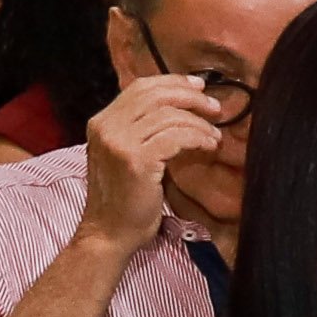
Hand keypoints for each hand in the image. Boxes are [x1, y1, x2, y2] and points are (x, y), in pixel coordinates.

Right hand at [78, 70, 229, 254]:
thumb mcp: (125, 155)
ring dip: (199, 123)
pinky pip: (176, 137)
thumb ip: (140, 129)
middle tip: (214, 107)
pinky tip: (209, 146)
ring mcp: (119, 142)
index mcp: (101, 122)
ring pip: (169, 115)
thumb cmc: (124, 199)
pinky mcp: (136, 160)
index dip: (173, 82)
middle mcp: (106, 127)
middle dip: (190, 97)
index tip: (199, 87)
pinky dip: (197, 137)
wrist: (108, 234)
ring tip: (214, 136)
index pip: (140, 88)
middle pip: (155, 95)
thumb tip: (178, 105)